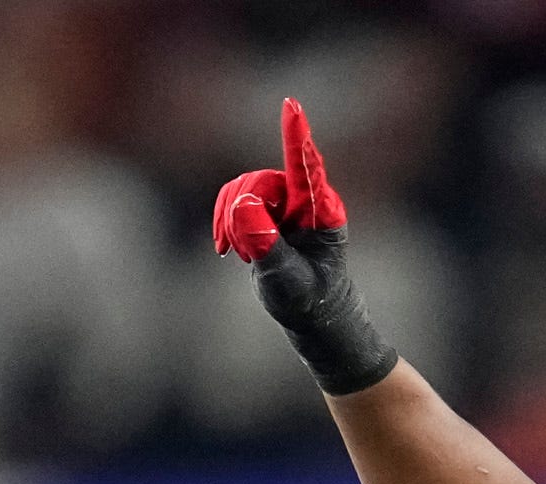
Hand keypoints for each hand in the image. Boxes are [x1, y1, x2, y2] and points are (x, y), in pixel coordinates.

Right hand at [210, 99, 398, 395]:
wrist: (313, 314)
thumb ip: (266, 246)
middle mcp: (304, 199)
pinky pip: (233, 199)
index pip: (305, 168)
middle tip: (235, 252)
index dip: (296, 137)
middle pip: (258, 183)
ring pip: (242, 189)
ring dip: (229, 221)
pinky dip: (224, 222)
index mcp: (321, 213)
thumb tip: (243, 206)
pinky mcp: (268, 208)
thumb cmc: (309, 302)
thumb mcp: (287, 282)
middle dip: (239, 214)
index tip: (291, 106)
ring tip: (234, 254)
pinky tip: (227, 249)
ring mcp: (285, 202)